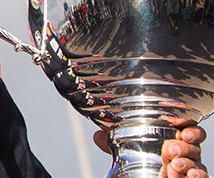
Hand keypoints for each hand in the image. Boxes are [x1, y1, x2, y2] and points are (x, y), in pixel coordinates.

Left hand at [92, 119, 207, 177]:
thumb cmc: (141, 169)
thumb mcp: (127, 154)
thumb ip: (113, 144)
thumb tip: (98, 135)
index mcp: (173, 142)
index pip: (188, 130)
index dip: (189, 127)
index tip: (181, 128)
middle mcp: (185, 156)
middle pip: (195, 145)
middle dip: (186, 145)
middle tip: (171, 148)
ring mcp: (189, 170)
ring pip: (198, 164)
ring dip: (189, 162)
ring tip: (176, 165)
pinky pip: (201, 177)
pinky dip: (197, 175)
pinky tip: (189, 174)